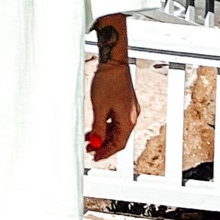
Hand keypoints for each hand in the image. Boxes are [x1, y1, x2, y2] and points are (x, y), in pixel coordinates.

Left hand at [85, 13, 138, 162]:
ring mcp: (129, 109)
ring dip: (102, 135)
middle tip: (89, 151)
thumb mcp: (99, 107)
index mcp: (128, 120)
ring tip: (88, 140)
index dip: (106, 152)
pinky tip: (94, 127)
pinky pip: (115, 119)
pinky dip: (105, 125)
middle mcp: (132, 116)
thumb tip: (95, 143)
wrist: (113, 61)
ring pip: (115, 129)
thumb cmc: (107, 81)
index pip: (119, 144)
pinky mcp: (124, 102)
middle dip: (103, 145)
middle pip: (118, 137)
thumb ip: (98, 127)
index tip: (95, 158)